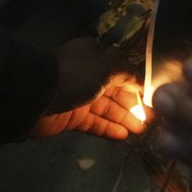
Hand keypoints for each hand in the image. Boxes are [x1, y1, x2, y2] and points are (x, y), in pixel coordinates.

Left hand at [33, 37, 147, 140]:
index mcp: (96, 55)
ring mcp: (81, 97)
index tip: (154, 97)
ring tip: (142, 131)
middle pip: (117, 90)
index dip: (138, 83)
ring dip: (125, 118)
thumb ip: (127, 72)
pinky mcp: (73, 117)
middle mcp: (89, 74)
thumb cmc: (76, 75)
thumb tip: (141, 80)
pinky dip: (109, 129)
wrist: (36, 97)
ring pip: (108, 108)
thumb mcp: (106, 66)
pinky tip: (125, 137)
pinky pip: (96, 123)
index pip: (122, 69)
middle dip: (134, 104)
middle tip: (152, 119)